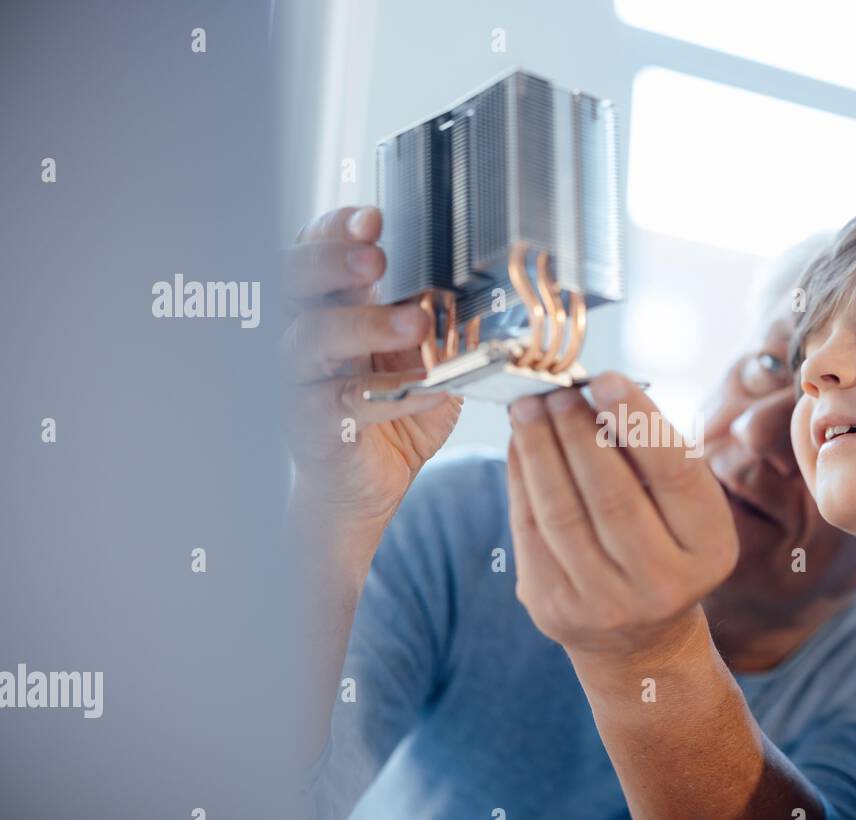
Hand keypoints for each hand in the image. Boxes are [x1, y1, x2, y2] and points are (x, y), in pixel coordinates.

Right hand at [281, 206, 462, 528]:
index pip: (318, 251)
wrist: (370, 482)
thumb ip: (437, 322)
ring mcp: (301, 378)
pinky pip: (342, 401)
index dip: (337, 229)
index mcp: (333, 305)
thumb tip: (479, 289)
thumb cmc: (391, 411)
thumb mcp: (422, 357)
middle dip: (333, 260)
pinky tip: (427, 389)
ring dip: (365, 324)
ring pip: (310, 337)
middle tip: (376, 259)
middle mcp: (306, 333)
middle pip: (294, 280)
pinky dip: (390, 392)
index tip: (372, 218)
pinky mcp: (309, 423)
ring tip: (416, 323)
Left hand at [505, 373, 738, 664]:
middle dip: (578, 432)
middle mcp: (663, 583)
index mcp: (709, 550)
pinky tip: (520, 444)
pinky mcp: (554, 608)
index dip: (637, 421)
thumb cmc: (663, 546)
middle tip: (556, 390)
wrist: (637, 639)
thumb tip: (595, 394)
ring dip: (539, 449)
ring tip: (529, 408)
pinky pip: (530, 531)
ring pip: (562, 511)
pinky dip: (521, 479)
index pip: (674, 474)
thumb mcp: (683, 508)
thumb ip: (651, 456)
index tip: (606, 379)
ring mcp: (605, 603)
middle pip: (611, 494)